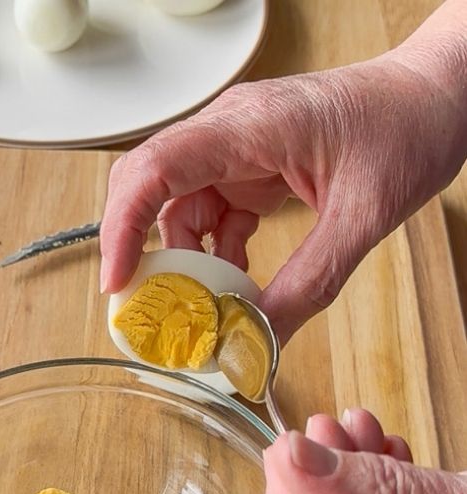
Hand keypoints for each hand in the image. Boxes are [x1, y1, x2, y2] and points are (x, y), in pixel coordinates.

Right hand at [100, 46, 466, 338]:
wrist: (441, 95)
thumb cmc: (410, 125)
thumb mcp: (364, 216)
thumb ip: (308, 282)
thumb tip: (260, 337)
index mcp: (250, 126)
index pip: (155, 169)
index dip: (122, 227)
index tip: (119, 281)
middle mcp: (229, 131)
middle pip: (149, 187)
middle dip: (139, 249)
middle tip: (146, 305)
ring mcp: (235, 147)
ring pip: (177, 208)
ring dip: (185, 260)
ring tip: (203, 306)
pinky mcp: (249, 167)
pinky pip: (209, 214)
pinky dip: (214, 254)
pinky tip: (234, 284)